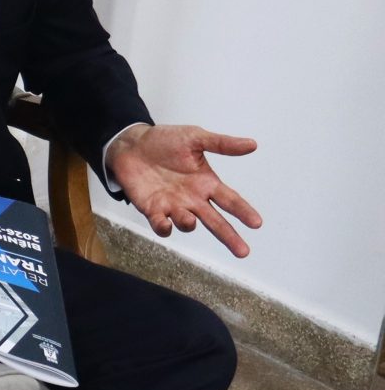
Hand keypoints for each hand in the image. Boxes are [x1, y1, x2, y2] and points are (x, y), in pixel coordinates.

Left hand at [108, 123, 261, 257]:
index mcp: (207, 182)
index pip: (230, 200)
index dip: (243, 211)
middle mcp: (193, 198)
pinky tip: (165, 223)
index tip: (257, 223)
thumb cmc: (165, 141)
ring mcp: (173, 205)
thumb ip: (222, 144)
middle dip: (229, 236)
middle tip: (243, 252)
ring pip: (187, 223)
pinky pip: (160, 225)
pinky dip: (163, 227)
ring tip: (191, 219)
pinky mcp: (152, 208)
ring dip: (189, 224)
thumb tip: (252, 144)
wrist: (131, 144)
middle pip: (215, 221)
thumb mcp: (196, 138)